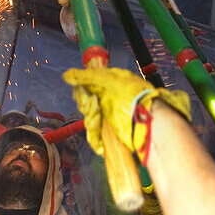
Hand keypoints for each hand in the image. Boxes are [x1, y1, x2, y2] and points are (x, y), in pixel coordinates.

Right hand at [63, 66, 190, 157]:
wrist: (148, 124)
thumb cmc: (132, 98)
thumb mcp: (108, 81)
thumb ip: (86, 77)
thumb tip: (67, 75)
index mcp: (112, 85)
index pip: (88, 86)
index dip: (83, 91)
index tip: (84, 93)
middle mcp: (111, 101)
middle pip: (87, 104)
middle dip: (88, 106)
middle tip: (95, 106)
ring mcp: (112, 118)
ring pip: (90, 121)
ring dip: (92, 121)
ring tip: (100, 119)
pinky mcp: (113, 136)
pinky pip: (96, 138)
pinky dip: (97, 139)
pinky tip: (102, 136)